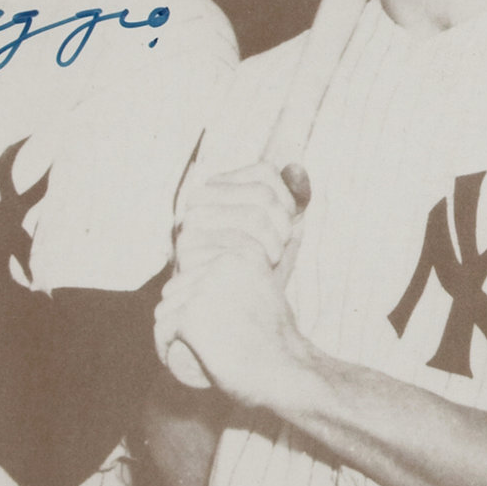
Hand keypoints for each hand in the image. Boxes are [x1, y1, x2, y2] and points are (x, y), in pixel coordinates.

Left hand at [156, 238, 318, 414]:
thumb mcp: (267, 290)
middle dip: (179, 311)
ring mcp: (205, 289)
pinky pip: (162, 330)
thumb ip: (250, 273)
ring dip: (170, 329)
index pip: (192, 258)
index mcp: (242, 253)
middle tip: (197, 336)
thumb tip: (241, 256)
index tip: (202, 311)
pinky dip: (162, 346)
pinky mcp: (191, 316)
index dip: (191, 287)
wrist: (286, 372)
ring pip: (166, 308)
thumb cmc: (278, 340)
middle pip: (177, 285)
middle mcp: (223, 263)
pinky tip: (170, 355)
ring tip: (186, 346)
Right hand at [170, 164, 302, 280]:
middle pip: (262, 194)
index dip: (287, 201)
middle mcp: (199, 199)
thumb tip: (298, 169)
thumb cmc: (260, 271)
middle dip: (282, 227)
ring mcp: (190, 223)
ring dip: (273, 247)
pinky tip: (249, 276)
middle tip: (276, 252)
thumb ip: (294, 199)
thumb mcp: (283, 231)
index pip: (265, 172)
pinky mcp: (188, 250)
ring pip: (254, 216)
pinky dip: (257, 263)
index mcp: (219, 188)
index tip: (285, 227)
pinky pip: (240, 245)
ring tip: (265, 265)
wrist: (238, 317)